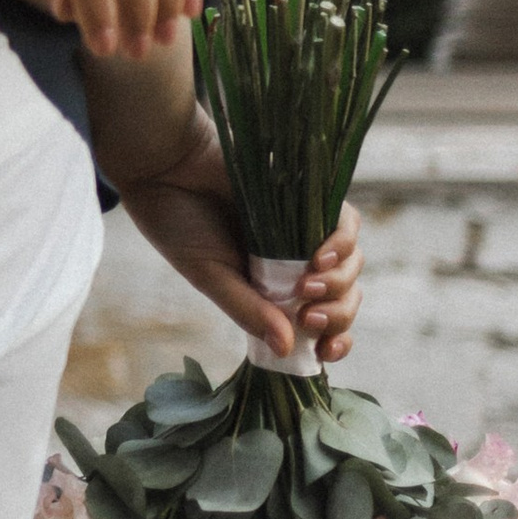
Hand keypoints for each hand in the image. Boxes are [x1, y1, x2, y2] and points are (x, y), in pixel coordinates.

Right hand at [118, 114, 363, 364]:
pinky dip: (341, 243)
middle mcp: (294, 263)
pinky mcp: (309, 199)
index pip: (318, 322)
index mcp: (271, 290)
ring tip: (309, 286)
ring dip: (339, 283)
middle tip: (310, 316)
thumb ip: (248, 310)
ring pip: (350, 264)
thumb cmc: (178, 224)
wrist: (167, 167)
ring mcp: (303, 232)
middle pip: (343, 296)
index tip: (325, 351)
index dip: (332, 338)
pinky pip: (345, 224)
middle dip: (338, 315)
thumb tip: (287, 350)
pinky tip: (319, 256)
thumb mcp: (210, 276)